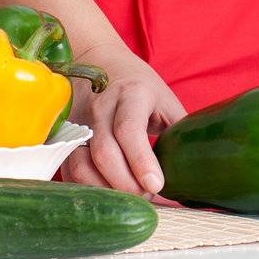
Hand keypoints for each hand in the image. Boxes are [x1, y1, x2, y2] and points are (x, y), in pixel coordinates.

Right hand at [58, 38, 186, 196]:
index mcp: (132, 93)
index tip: (157, 185)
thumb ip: (177, 130)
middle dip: (127, 184)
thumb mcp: (164, 100)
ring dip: (106, 191)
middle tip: (147, 195)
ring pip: (82, 166)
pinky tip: (107, 196)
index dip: (141, 161)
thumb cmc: (139, 85)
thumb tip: (193, 168)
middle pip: (105, 153)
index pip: (130, 130)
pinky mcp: (65, 138)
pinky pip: (70, 171)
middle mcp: (101, 107)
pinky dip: (88, 189)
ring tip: (129, 197)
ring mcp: (78, 123)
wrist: (99, 61)